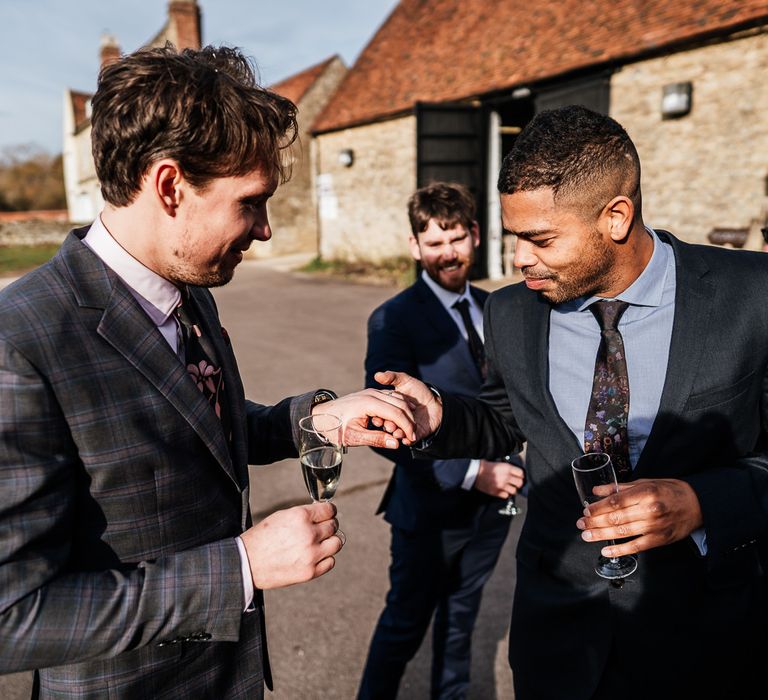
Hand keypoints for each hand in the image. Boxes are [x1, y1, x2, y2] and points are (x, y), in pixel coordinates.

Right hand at [240, 503, 343, 588]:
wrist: (247, 563)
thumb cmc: (262, 538)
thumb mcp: (281, 516)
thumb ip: (304, 515)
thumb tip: (323, 514)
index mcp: (300, 516)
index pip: (329, 510)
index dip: (329, 511)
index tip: (328, 514)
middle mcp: (308, 534)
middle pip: (333, 526)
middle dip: (328, 526)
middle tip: (320, 529)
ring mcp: (311, 554)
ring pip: (336, 543)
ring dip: (330, 542)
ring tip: (320, 543)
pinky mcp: (310, 572)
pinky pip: (330, 562)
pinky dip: (325, 558)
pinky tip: (315, 556)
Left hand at [313, 388, 416, 448]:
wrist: (321, 416)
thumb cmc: (336, 428)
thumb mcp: (354, 437)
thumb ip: (376, 439)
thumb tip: (396, 444)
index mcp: (369, 403)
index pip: (396, 413)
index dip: (407, 426)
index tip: (411, 438)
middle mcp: (372, 394)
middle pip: (400, 404)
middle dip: (409, 420)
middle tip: (411, 436)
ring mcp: (372, 392)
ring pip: (397, 399)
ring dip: (404, 414)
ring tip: (402, 431)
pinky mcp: (371, 394)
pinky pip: (390, 399)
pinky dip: (398, 409)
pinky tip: (396, 423)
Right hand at [373, 370, 442, 441]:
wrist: (435, 402)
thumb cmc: (418, 390)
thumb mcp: (404, 381)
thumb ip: (392, 377)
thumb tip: (377, 374)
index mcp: (389, 408)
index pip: (381, 412)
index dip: (378, 415)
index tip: (376, 416)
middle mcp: (394, 419)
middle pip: (387, 424)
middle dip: (387, 425)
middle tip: (388, 425)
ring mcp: (404, 428)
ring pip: (397, 434)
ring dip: (396, 433)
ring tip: (397, 432)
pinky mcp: (414, 435)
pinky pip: (409, 441)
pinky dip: (407, 440)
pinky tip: (406, 439)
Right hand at [474, 459, 524, 498]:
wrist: (475, 472)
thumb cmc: (484, 466)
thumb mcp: (498, 463)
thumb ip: (507, 468)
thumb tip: (514, 473)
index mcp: (507, 468)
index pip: (521, 473)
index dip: (521, 475)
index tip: (519, 477)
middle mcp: (506, 477)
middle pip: (520, 483)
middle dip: (518, 483)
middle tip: (516, 483)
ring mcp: (501, 485)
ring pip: (514, 491)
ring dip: (512, 489)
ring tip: (508, 487)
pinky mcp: (496, 492)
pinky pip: (506, 496)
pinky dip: (505, 494)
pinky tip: (502, 490)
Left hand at [576, 478, 703, 557]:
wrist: (697, 504)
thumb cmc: (669, 491)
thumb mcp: (645, 482)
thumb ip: (620, 487)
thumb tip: (597, 491)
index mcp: (646, 493)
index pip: (616, 501)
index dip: (598, 507)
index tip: (586, 510)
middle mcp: (650, 510)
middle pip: (616, 518)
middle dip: (595, 522)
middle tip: (581, 523)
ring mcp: (655, 527)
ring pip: (623, 532)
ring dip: (601, 535)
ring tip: (586, 535)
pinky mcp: (659, 540)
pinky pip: (636, 547)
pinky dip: (619, 550)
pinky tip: (605, 551)